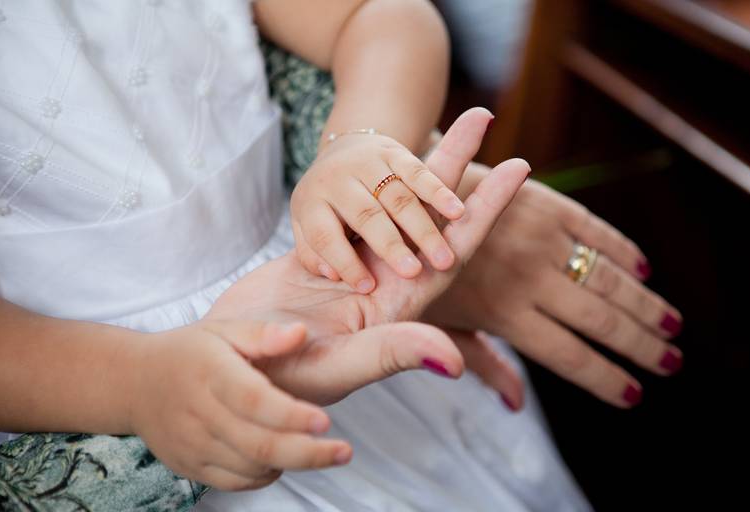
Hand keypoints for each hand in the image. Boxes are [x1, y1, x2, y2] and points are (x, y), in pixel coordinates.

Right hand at [129, 319, 351, 490]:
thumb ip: (264, 333)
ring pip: (251, 468)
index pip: (253, 401)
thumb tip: (301, 333)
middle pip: (258, 445)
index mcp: (211, 373)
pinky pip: (236, 482)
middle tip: (344, 451)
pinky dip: (266, 475)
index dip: (290, 415)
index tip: (326, 421)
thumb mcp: (223, 329)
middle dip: (308, 453)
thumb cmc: (189, 351)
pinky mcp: (190, 467)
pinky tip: (283, 456)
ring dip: (291, 463)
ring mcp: (193, 445)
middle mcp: (200, 413)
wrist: (134, 382)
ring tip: (319, 448)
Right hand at [207, 108, 529, 405]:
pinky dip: (375, 185)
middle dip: (457, 166)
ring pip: (395, 206)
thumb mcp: (342, 366)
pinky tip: (388, 157)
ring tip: (441, 123)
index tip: (520, 164)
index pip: (456, 248)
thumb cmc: (284, 379)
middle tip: (480, 115)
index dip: (487, 208)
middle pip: (431, 214)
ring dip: (419, 167)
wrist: (229, 367)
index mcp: (402, 305)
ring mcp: (356, 267)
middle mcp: (387, 281)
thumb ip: (394, 353)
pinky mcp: (323, 255)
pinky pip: (356, 213)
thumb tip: (452, 361)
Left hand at [290, 130, 466, 292]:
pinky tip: (458, 213)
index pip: (325, 236)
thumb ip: (313, 255)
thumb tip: (333, 275)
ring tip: (443, 259)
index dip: (345, 262)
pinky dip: (439, 193)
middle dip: (390, 245)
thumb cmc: (327, 209)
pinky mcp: (395, 152)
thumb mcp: (306, 230)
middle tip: (411, 273)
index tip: (367, 288)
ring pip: (398, 198)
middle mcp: (337, 178)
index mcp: (310, 202)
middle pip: (366, 216)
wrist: (342, 151)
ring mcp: (368, 162)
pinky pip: (419, 172)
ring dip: (423, 228)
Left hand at [428, 170, 683, 407]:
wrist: (403, 199)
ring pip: (606, 278)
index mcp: (502, 315)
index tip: (635, 395)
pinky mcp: (543, 204)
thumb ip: (483, 361)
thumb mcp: (440, 324)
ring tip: (673, 324)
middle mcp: (526, 279)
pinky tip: (642, 269)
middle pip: (599, 321)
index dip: (605, 380)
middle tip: (672, 362)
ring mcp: (538, 239)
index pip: (568, 358)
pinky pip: (594, 229)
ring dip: (645, 304)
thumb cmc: (415, 270)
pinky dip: (622, 250)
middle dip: (641, 345)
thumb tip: (516, 405)